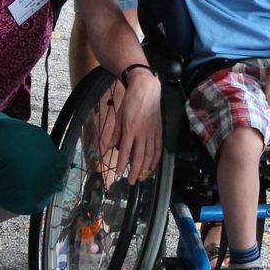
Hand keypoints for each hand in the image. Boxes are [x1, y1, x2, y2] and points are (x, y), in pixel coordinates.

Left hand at [109, 70, 161, 184]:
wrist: (146, 88)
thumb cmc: (131, 100)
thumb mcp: (118, 115)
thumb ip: (115, 132)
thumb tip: (109, 146)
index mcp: (130, 129)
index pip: (125, 152)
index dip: (122, 165)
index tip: (118, 174)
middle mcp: (142, 133)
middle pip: (139, 157)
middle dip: (135, 171)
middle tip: (132, 182)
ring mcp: (152, 132)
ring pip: (150, 155)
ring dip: (146, 168)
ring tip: (142, 177)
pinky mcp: (159, 130)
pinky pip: (158, 148)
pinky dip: (156, 158)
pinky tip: (153, 165)